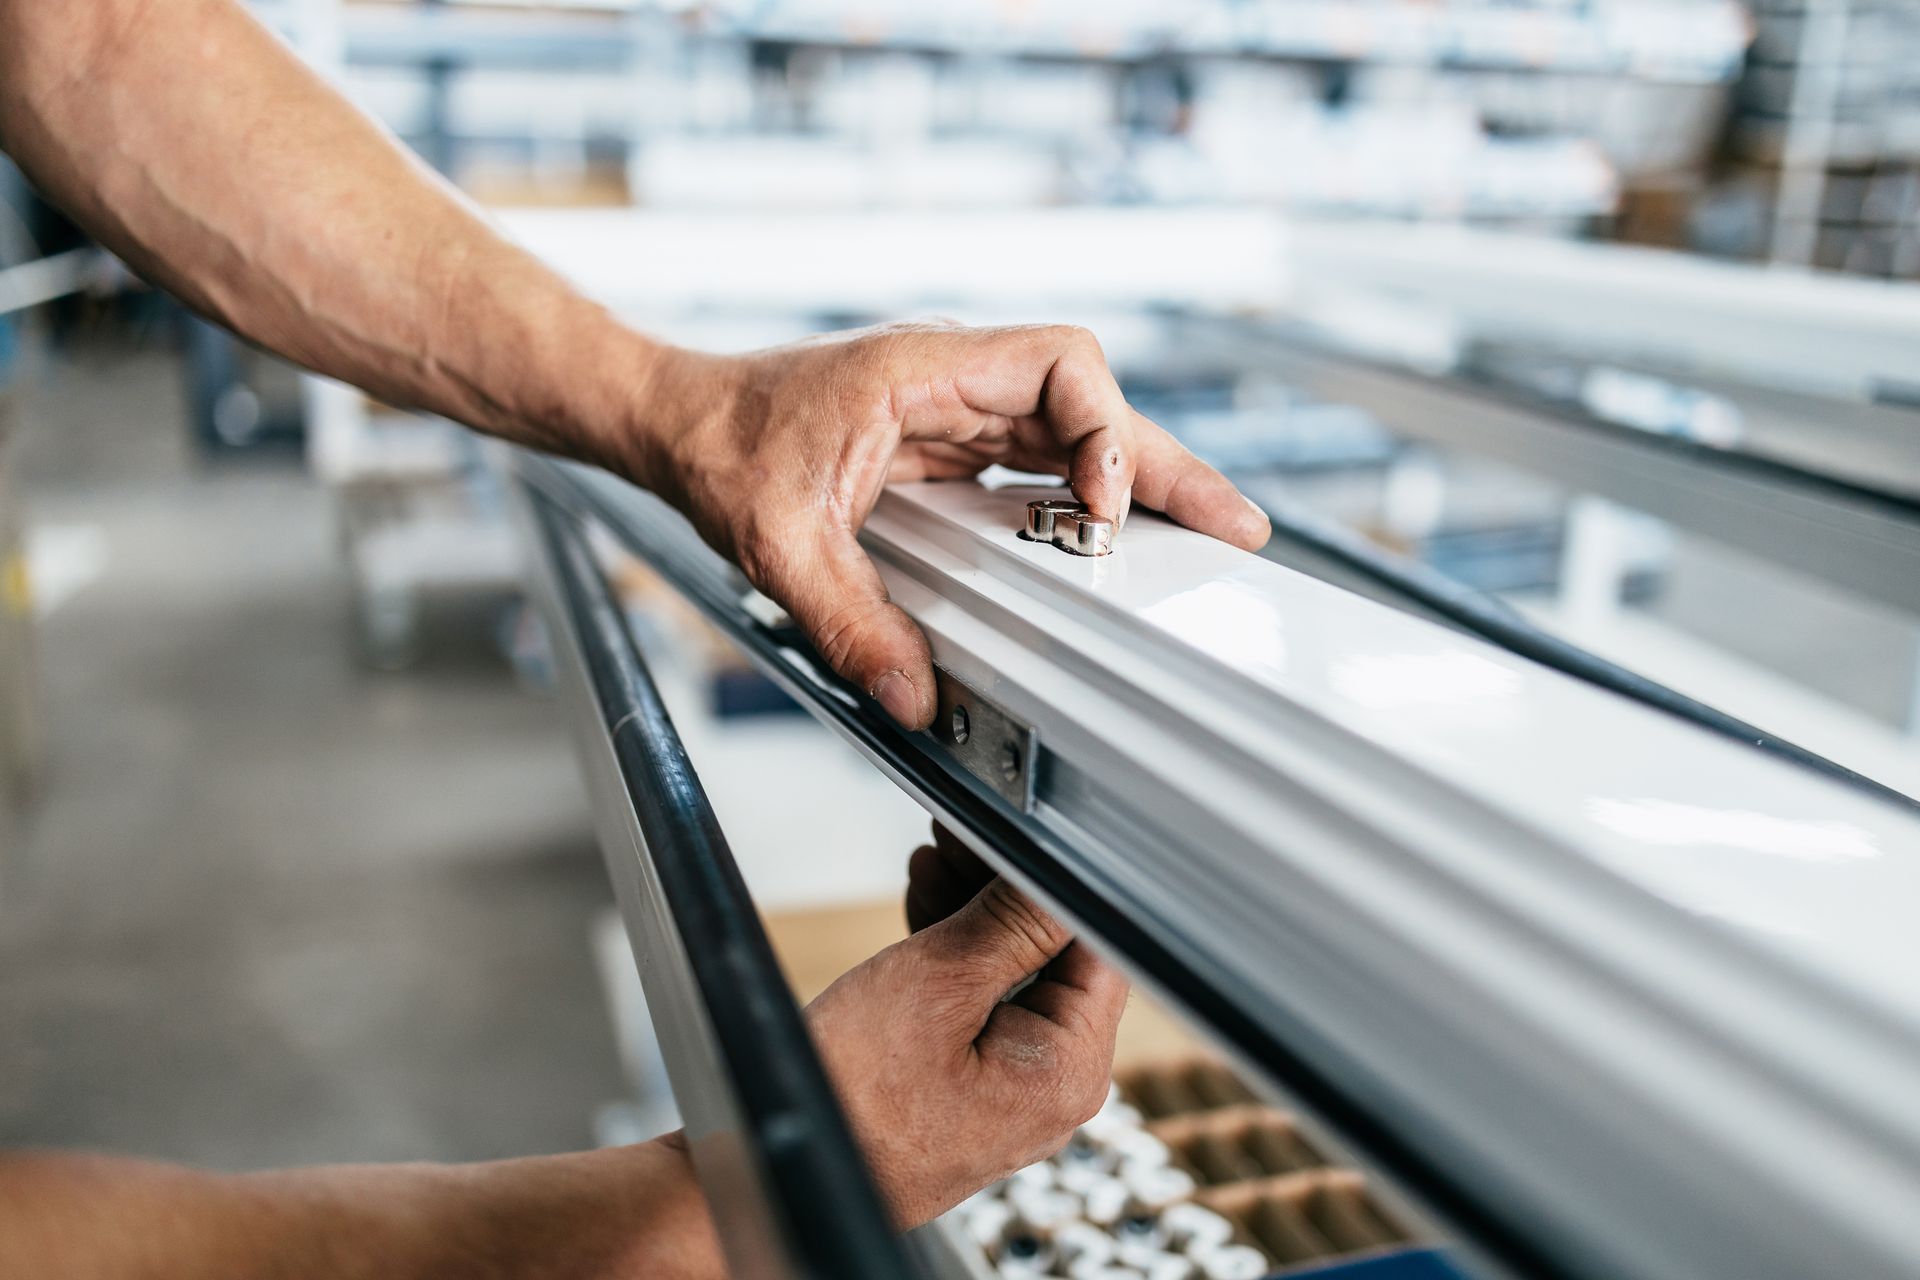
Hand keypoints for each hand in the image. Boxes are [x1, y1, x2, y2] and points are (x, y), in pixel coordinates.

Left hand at [632, 323, 1270, 728]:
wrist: (678, 423)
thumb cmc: (720, 445)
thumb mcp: (777, 542)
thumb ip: (849, 619)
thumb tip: (916, 698)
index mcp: (923, 371)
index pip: (1060, 364)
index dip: (1102, 430)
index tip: (1099, 507)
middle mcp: (955, 382)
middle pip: (1091, 405)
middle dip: (1161, 466)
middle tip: (1234, 528)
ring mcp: (956, 412)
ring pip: (1075, 435)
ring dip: (1133, 484)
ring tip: (1201, 538)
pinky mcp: (948, 447)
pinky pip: (1038, 466)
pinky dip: (1083, 501)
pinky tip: (1110, 546)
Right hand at [804, 826, 1127, 1227]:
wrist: (778, 1177)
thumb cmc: (853, 1102)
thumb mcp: (937, 983)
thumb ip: (1011, 921)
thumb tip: (1059, 872)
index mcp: (1066, 1067)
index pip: (1093, 943)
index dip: (1051, 877)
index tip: (1010, 836)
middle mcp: (1053, 1086)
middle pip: (1053, 957)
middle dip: (1004, 889)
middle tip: (958, 840)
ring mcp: (1014, 1091)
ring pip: (1012, 976)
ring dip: (974, 914)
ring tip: (933, 862)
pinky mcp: (974, 1090)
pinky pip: (981, 1008)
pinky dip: (956, 958)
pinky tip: (925, 909)